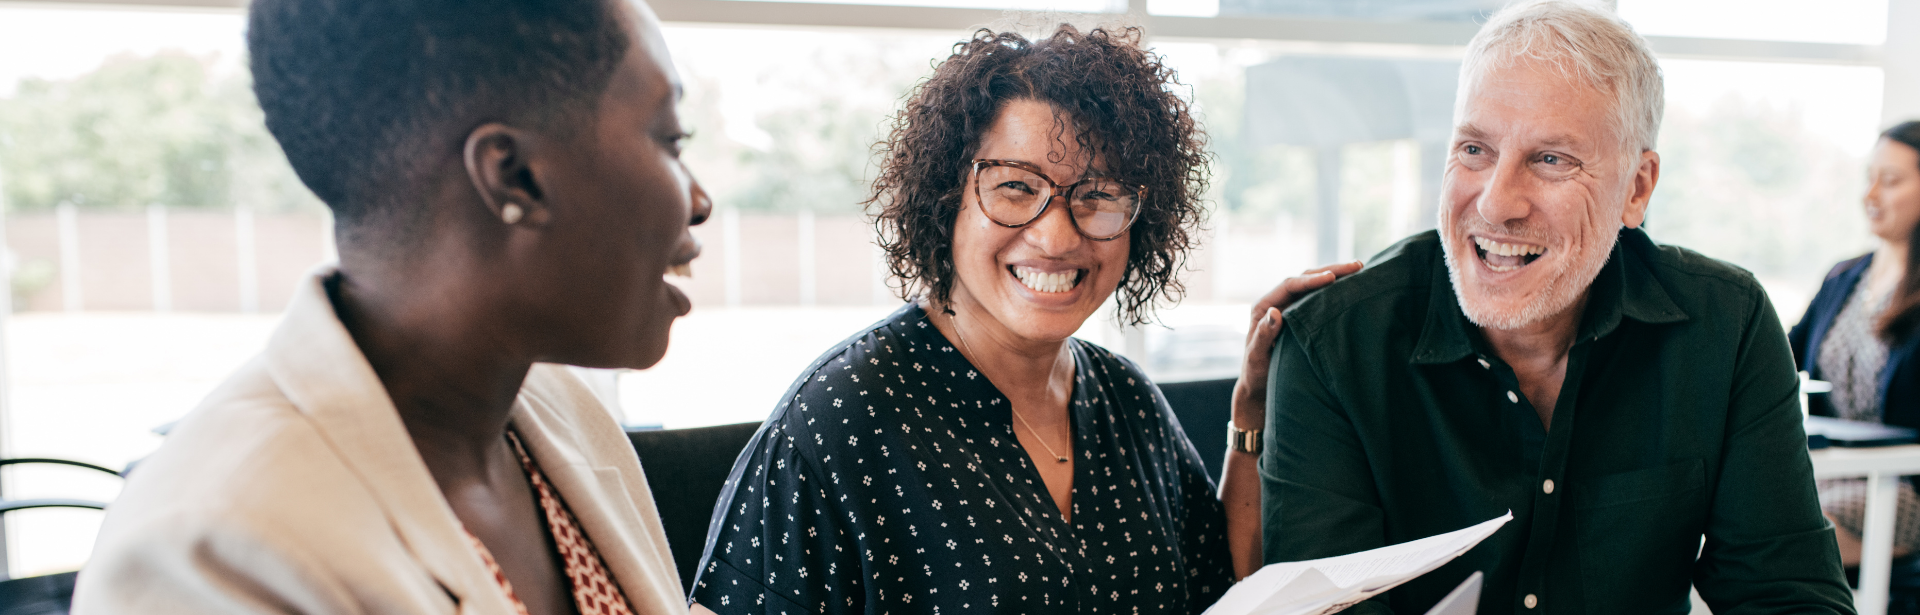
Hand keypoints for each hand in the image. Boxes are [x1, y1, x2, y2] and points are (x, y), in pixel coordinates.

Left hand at [1231, 261, 1363, 430]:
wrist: (1259, 386)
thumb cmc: (1256, 374)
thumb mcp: (1256, 357)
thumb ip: (1263, 336)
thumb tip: (1275, 312)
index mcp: (1263, 307)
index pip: (1290, 285)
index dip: (1311, 280)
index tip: (1332, 278)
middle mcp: (1277, 303)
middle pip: (1305, 279)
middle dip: (1330, 271)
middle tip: (1357, 266)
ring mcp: (1290, 309)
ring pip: (1314, 287)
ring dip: (1336, 277)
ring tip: (1360, 270)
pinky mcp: (1302, 317)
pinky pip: (1319, 299)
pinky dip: (1335, 292)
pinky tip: (1352, 288)